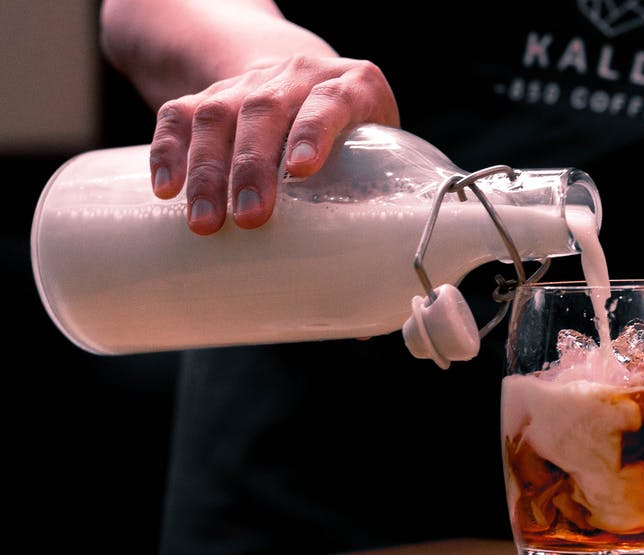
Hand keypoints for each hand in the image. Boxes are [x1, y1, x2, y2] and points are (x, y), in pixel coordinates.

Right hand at [149, 54, 398, 234]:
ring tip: (205, 222)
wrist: (308, 82)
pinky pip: (179, 113)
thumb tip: (362, 292)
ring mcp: (251, 81)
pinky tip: (166, 187)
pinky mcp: (210, 93)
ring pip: (219, 113)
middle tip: (249, 218)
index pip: (331, 100)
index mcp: (353, 86)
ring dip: (207, 169)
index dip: (315, 131)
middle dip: (252, 166)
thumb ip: (376, 198)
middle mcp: (299, 75)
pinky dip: (168, 149)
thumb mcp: (379, 153)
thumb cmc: (357, 138)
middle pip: (266, 111)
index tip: (301, 170)